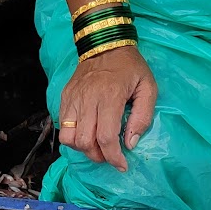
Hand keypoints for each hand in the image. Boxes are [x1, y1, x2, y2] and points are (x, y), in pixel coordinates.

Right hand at [57, 45, 157, 171]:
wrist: (104, 43)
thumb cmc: (130, 67)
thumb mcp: (148, 88)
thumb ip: (142, 117)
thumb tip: (130, 143)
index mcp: (110, 97)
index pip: (106, 137)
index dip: (114, 157)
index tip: (122, 165)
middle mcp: (88, 99)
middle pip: (85, 142)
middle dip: (98, 156)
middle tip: (110, 155)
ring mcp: (73, 98)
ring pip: (69, 138)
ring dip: (83, 148)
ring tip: (96, 145)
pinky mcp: (65, 97)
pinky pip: (62, 126)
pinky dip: (73, 136)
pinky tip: (87, 132)